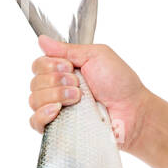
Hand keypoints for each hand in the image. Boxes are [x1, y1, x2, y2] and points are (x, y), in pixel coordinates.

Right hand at [28, 34, 151, 148]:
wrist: (133, 111)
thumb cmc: (121, 84)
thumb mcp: (97, 56)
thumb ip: (68, 49)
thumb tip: (42, 39)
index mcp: (65, 71)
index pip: (38, 65)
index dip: (50, 65)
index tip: (69, 67)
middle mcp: (58, 89)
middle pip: (34, 82)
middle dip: (56, 80)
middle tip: (79, 85)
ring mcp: (57, 110)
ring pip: (34, 100)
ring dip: (56, 96)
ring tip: (78, 98)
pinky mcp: (59, 128)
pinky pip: (35, 122)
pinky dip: (42, 115)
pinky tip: (57, 111)